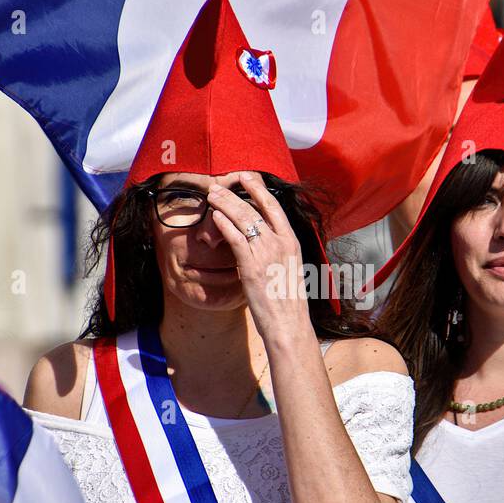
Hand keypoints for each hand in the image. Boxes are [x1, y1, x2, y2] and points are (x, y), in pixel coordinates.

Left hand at [206, 172, 313, 344]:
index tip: (247, 178)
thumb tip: (263, 244)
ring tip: (211, 196)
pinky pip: (235, 239)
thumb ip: (277, 253)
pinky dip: (224, 225)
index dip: (259, 190)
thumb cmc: (288, 302)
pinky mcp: (251, 267)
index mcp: (292, 242)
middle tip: (218, 185)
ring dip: (225, 205)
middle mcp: (280, 244)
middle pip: (254, 209)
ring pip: (243, 220)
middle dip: (234, 194)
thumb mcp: (289, 270)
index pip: (274, 207)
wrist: (289, 324)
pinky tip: (214, 216)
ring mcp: (266, 254)